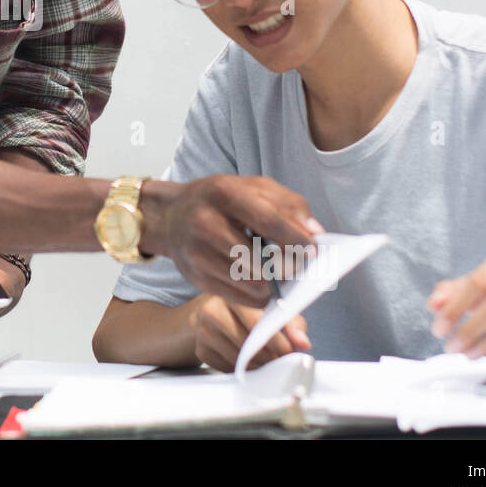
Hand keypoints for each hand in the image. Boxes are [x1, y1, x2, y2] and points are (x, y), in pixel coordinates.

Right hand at [142, 174, 322, 308]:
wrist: (171, 216)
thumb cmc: (220, 201)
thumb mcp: (253, 187)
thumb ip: (289, 205)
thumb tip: (314, 234)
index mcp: (224, 193)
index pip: (269, 221)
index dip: (296, 239)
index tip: (313, 251)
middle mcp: (206, 223)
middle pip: (262, 262)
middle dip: (287, 268)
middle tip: (296, 266)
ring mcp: (198, 253)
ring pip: (254, 286)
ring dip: (273, 284)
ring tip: (275, 271)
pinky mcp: (196, 278)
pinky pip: (241, 298)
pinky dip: (257, 293)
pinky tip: (256, 278)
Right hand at [188, 294, 310, 371]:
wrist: (212, 313)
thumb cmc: (246, 310)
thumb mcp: (271, 308)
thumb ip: (290, 322)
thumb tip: (302, 342)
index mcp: (233, 294)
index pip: (256, 321)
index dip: (277, 340)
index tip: (289, 351)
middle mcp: (213, 309)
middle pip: (248, 343)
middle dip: (270, 356)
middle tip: (282, 358)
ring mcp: (204, 331)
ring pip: (240, 359)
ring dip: (259, 365)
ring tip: (267, 359)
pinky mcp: (201, 350)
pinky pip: (228, 367)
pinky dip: (244, 369)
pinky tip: (248, 360)